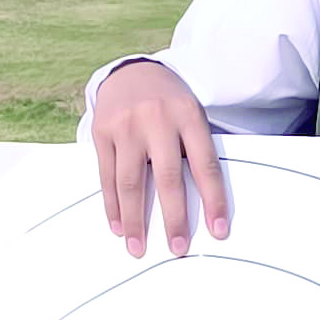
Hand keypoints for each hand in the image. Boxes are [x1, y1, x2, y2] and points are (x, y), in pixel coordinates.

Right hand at [94, 60, 227, 256]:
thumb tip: (207, 202)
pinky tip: (119, 226)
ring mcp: (126, 125)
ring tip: (138, 248)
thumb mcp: (191, 113)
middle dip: (173, 217)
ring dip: (135, 220)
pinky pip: (107, 176)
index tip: (218, 230)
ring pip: (130, 181)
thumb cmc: (170, 102)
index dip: (213, 200)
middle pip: (167, 177)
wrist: (132, 70)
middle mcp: (156, 119)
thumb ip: (196, 149)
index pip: (205, 164)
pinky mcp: (102, 131)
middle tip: (178, 248)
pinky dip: (113, 205)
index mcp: (188, 115)